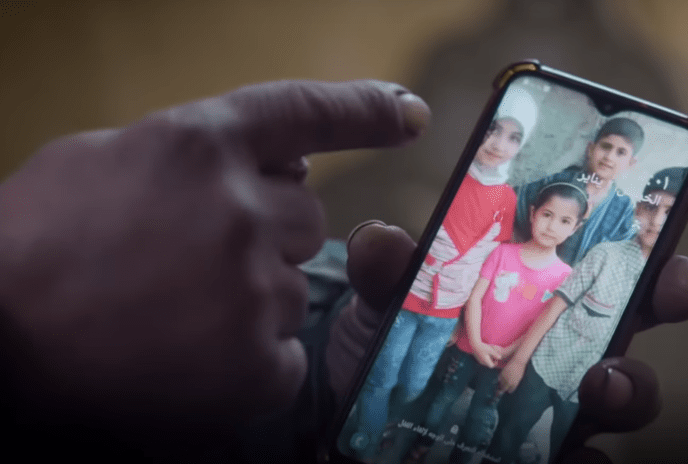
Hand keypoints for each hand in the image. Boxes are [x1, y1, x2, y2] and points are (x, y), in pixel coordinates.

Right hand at [0, 80, 430, 444]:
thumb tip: (271, 163)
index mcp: (201, 142)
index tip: (409, 115)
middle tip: (194, 259)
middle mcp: (242, 208)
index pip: (307, 113)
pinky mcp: (254, 360)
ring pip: (294, 287)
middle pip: (309, 219)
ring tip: (171, 313)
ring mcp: (253, 287)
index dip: (365, 113)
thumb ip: (195, 153)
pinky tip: (188, 355)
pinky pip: (284, 352)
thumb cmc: (31, 246)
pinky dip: (247, 360)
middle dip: (268, 234)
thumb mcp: (105, 160)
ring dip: (250, 299)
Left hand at [326, 222, 687, 462]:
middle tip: (648, 323)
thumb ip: (387, 269)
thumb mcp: (390, 301)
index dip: (658, 268)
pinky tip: (574, 457)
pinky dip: (585, 461)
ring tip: (599, 389)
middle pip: (635, 335)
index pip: (614, 276)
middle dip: (662, 319)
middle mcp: (567, 348)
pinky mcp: (543, 450)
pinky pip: (582, 459)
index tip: (669, 263)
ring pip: (620, 401)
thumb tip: (380, 244)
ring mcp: (560, 404)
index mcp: (545, 299)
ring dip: (625, 394)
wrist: (369, 405)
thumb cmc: (401, 340)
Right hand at [470, 340, 502, 367]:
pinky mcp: (477, 358)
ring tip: (490, 354)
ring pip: (485, 362)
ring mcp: (479, 360)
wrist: (474, 344)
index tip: (496, 359)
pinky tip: (486, 353)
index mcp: (485, 361)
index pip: (491, 366)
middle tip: (494, 356)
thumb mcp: (490, 350)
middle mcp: (482, 362)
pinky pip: (483, 360)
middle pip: (488, 364)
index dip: (495, 363)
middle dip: (492, 361)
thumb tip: (500, 358)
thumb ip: (495, 354)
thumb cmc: (483, 347)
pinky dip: (486, 358)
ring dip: (489, 360)